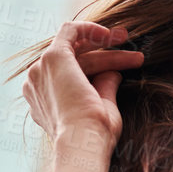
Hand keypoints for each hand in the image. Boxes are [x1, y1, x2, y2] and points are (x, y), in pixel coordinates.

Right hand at [23, 20, 143, 151]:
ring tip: (136, 56)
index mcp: (43, 101)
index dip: (95, 65)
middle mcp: (36, 85)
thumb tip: (114, 73)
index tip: (121, 64)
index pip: (69, 75)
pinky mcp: (52, 58)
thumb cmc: (94, 137)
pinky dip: (90, 29)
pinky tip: (111, 36)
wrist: (83, 141)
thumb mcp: (101, 109)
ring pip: (78, 50)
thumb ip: (103, 88)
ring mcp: (40, 70)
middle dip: (103, 51)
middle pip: (74, 61)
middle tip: (129, 49)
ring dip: (108, 49)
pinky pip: (70, 31)